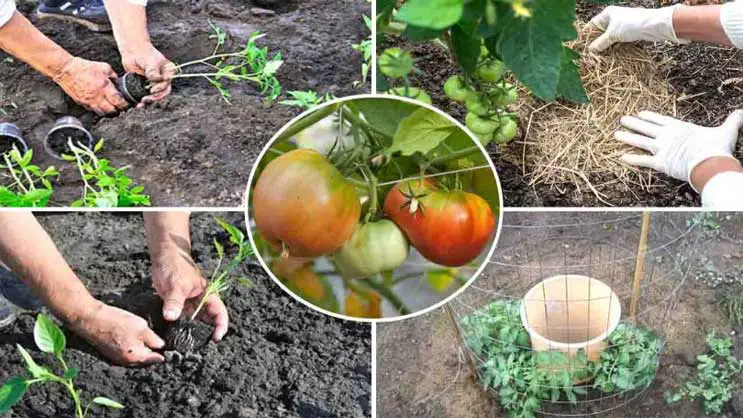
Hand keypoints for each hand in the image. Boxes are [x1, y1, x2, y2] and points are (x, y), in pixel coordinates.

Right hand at [53, 57, 128, 114]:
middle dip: (118, 110)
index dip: (125, 104)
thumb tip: (119, 81)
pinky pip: (93, 111)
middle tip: (121, 108)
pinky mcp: (82, 103)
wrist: (66, 70)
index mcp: (104, 87)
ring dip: (109, 112)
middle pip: (112, 110)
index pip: (118, 101)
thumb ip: (113, 75)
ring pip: (103, 113)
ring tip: (112, 109)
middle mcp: (97, 96)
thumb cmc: (83, 67)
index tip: (127, 104)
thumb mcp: (104, 67)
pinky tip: (101, 107)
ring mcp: (89, 101)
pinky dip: (99, 110)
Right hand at [70, 302, 164, 365]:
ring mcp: (117, 358)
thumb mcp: (141, 327)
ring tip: (149, 338)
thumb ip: (153, 339)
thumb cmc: (116, 321)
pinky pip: (127, 353)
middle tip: (161, 342)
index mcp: (135, 356)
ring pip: (136, 356)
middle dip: (153, 352)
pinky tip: (135, 337)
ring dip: (142, 349)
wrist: (90, 319)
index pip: (155, 359)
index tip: (172, 350)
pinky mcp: (110, 353)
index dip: (164, 353)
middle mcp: (126, 362)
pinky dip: (133, 347)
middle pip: (145, 359)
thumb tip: (161, 346)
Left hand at [121, 43, 175, 105]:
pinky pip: (146, 95)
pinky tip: (138, 104)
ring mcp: (155, 83)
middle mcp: (164, 79)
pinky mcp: (146, 86)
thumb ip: (154, 72)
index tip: (152, 89)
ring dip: (150, 100)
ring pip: (156, 95)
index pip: (168, 83)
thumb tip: (156, 80)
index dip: (161, 88)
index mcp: (169, 72)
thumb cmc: (144, 54)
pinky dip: (142, 101)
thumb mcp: (151, 62)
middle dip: (156, 97)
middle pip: (163, 92)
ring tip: (142, 101)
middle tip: (147, 98)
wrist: (133, 51)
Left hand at [151, 251, 228, 341]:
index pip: (220, 314)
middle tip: (198, 348)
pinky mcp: (179, 307)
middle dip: (206, 335)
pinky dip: (180, 329)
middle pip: (209, 322)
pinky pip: (182, 321)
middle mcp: (202, 303)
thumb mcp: (176, 284)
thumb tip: (171, 317)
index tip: (215, 339)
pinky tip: (174, 337)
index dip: (221, 327)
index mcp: (208, 295)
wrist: (164, 257)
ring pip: (195, 324)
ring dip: (192, 334)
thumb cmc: (175, 266)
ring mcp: (190, 305)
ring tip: (186, 346)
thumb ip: (174, 302)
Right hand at [588, 5, 688, 51]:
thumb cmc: (632, 25)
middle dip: (595, 43)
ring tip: (599, 57)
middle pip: (599, 32)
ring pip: (608, 38)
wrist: (654, 25)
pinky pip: (616, 41)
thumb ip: (600, 43)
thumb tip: (590, 50)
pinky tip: (610, 54)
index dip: (586, 36)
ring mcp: (621, 25)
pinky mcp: (628, 32)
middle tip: (589, 54)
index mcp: (607, 14)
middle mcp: (613, 18)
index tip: (581, 47)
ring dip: (604, 47)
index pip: (591, 25)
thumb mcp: (613, 34)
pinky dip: (613, 47)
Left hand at [615, 110, 742, 189]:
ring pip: (640, 141)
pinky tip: (620, 157)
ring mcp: (662, 149)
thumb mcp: (727, 130)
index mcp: (681, 128)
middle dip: (634, 123)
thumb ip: (733, 121)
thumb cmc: (718, 147)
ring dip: (628, 138)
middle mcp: (668, 136)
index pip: (662, 119)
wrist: (711, 162)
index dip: (651, 116)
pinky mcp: (660, 162)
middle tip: (622, 119)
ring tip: (615, 134)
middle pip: (647, 128)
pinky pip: (643, 161)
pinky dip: (632, 159)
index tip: (640, 112)